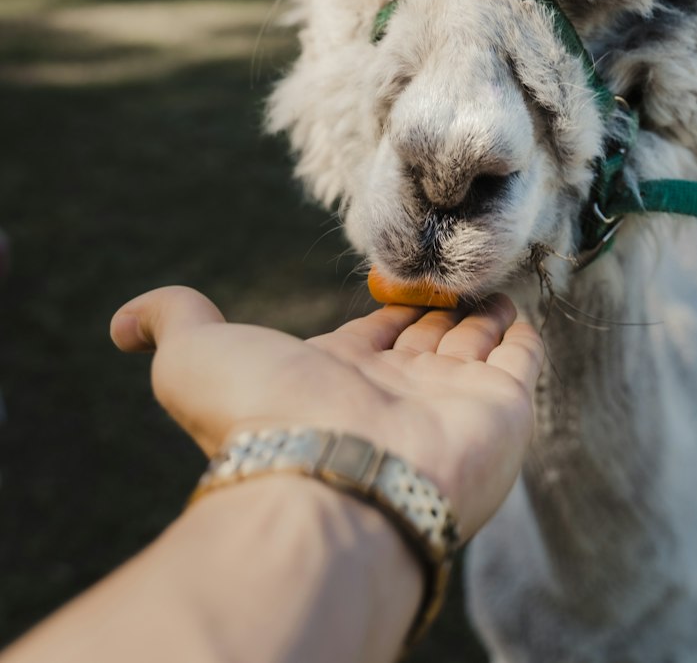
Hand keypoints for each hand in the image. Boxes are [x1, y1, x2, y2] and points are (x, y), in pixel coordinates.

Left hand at [110, 287, 542, 536]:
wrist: (331, 481)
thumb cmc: (262, 419)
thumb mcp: (194, 356)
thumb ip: (170, 319)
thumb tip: (121, 322)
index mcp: (340, 376)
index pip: (375, 333)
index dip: (389, 306)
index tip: (403, 277)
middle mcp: (398, 390)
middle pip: (428, 336)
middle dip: (440, 305)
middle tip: (458, 267)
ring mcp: (452, 400)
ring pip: (475, 341)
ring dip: (484, 310)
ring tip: (494, 272)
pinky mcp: (503, 408)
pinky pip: (521, 358)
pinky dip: (523, 332)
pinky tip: (520, 305)